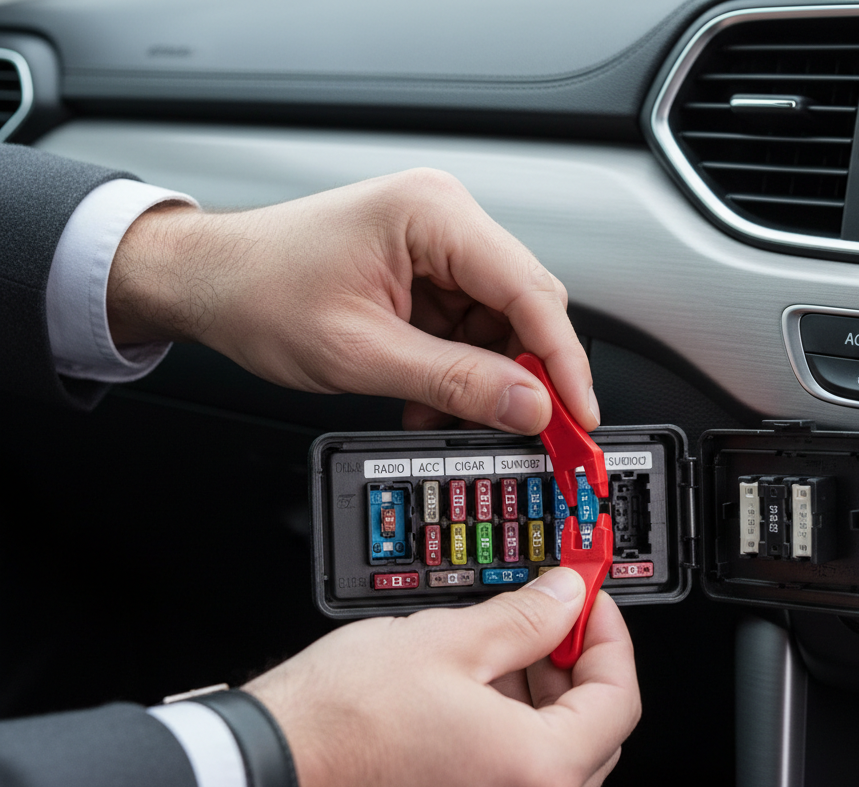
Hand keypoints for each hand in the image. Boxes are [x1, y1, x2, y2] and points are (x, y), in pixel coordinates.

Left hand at [107, 169, 599, 434]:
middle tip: (532, 429)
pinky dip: (457, 372)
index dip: (563, 360)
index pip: (529, 291)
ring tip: (444, 413)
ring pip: (497, 325)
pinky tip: (429, 397)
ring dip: (483, 379)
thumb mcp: (363, 353)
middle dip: (525, 374)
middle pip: (523, 306)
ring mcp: (435, 248)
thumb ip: (454, 381)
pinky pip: (465, 330)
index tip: (579, 413)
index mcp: (433, 215)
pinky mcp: (423, 275)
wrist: (210, 283)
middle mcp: (443, 221)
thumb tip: (529, 405)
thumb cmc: (261, 292)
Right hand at [243, 569, 639, 786]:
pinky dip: (509, 744)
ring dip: (543, 708)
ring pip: (552, 768)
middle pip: (593, 740)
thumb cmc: (336, 721)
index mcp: (536, 774)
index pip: (619, 701)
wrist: (261, 779)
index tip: (588, 605)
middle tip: (549, 624)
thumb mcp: (447, 641)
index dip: (609, 639)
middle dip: (577, 674)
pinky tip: (471, 701)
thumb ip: (526, 618)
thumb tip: (564, 599)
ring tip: (498, 657)